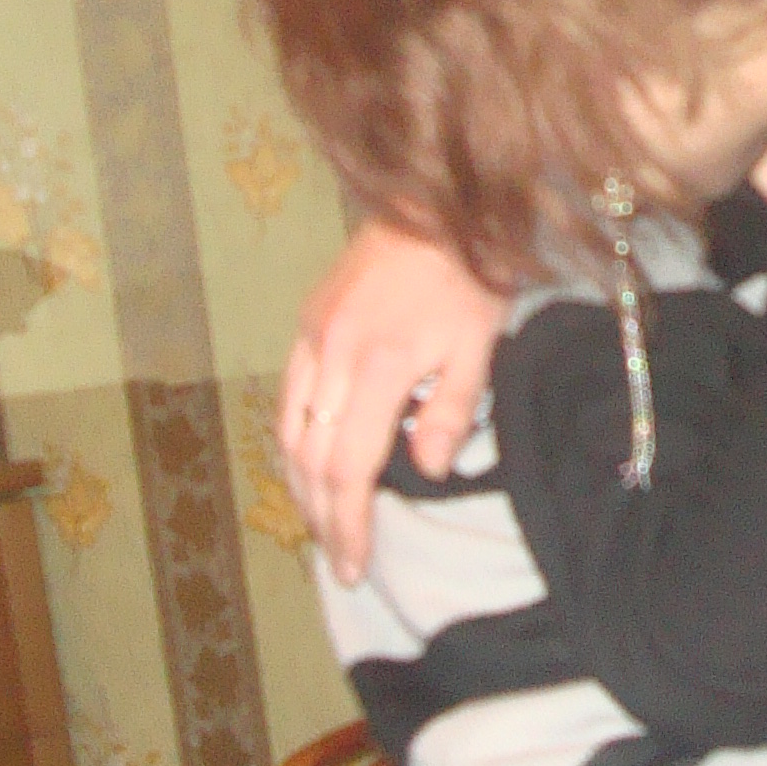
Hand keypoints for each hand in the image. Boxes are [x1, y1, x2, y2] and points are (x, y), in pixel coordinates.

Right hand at [280, 221, 508, 581]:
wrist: (434, 201)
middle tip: (337, 560)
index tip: (354, 564)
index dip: (349, 522)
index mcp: (381, 366)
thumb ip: (451, 412)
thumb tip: (424, 471)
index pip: (351, 467)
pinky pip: (287, 397)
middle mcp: (334, 356)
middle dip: (321, 517)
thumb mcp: (479, 345)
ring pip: (288, 431)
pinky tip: (305, 466)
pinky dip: (291, 441)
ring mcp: (313, 337)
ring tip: (320, 524)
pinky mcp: (306, 322)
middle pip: (310, 460)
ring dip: (299, 486)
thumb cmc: (469, 275)